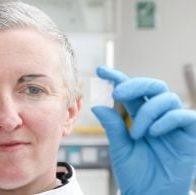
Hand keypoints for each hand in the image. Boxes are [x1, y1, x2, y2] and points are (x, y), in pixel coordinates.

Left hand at [91, 66, 195, 194]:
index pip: (130, 92)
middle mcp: (157, 116)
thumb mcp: (120, 147)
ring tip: (138, 133)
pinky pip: (184, 115)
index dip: (117, 78)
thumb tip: (98, 105)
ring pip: (167, 98)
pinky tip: (154, 133)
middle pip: (152, 86)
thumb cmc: (136, 173)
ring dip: (148, 112)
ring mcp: (173, 124)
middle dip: (135, 84)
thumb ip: (113, 126)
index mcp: (139, 117)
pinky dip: (168, 119)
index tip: (101, 70)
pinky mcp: (189, 134)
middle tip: (117, 92)